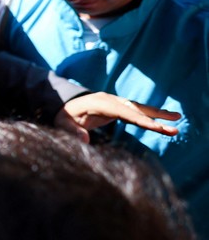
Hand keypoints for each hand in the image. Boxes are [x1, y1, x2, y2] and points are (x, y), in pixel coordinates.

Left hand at [54, 92, 180, 143]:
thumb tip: (84, 139)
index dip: (140, 120)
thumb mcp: (62, 123)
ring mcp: (115, 102)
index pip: (123, 112)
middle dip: (155, 117)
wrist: (64, 105)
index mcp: (99, 103)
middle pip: (135, 109)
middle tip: (174, 127)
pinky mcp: (117, 107)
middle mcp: (110, 100)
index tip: (156, 127)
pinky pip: (136, 111)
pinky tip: (163, 118)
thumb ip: (72, 131)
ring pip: (138, 108)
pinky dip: (150, 115)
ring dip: (157, 114)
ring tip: (177, 118)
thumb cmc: (63, 116)